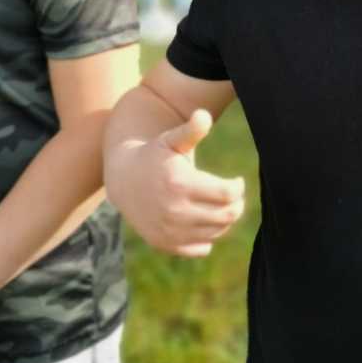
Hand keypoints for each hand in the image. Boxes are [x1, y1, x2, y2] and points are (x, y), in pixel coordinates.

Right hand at [110, 109, 244, 257]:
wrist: (123, 180)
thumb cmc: (154, 155)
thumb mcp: (172, 140)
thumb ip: (191, 130)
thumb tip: (204, 114)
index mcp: (180, 184)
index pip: (228, 194)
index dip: (238, 186)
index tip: (237, 181)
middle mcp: (175, 211)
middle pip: (226, 216)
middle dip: (236, 204)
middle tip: (232, 195)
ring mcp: (169, 231)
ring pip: (216, 232)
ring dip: (224, 220)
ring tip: (219, 205)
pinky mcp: (165, 244)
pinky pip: (201, 248)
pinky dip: (208, 237)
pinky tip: (203, 221)